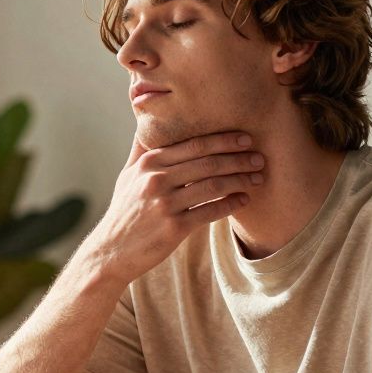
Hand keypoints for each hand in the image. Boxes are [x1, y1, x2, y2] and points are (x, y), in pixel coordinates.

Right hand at [83, 131, 262, 286]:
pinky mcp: (173, 228)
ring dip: (240, 180)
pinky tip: (243, 200)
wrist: (111, 252)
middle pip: (207, 163)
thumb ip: (141, 150)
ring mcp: (164, 204)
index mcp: (149, 163)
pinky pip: (210, 212)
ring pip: (212, 185)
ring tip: (258, 178)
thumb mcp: (127, 176)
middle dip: (238, 158)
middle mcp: (156, 179)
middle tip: (260, 157)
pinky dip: (230, 204)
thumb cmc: (124, 211)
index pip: (193, 145)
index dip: (223, 140)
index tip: (245, 138)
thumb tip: (147, 120)